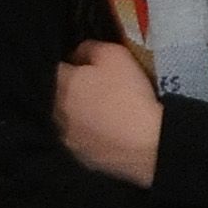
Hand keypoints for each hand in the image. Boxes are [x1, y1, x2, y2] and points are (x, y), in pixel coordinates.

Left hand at [54, 41, 162, 188]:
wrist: (152, 145)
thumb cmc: (131, 96)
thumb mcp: (115, 56)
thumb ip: (90, 48)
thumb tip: (78, 53)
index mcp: (59, 83)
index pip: (57, 66)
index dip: (74, 64)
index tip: (91, 67)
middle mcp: (56, 111)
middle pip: (60, 96)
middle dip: (74, 92)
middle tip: (100, 92)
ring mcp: (68, 139)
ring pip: (71, 122)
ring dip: (82, 117)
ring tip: (106, 117)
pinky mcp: (84, 160)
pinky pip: (85, 143)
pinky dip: (94, 138)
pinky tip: (112, 136)